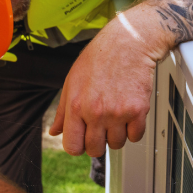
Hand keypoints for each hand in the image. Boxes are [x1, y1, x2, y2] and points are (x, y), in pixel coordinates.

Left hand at [51, 11, 170, 156]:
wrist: (128, 42)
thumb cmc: (99, 58)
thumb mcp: (72, 81)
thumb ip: (62, 111)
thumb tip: (54, 131)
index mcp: (76, 105)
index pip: (72, 146)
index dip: (78, 146)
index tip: (83, 140)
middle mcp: (96, 112)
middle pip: (95, 150)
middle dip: (98, 143)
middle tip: (102, 128)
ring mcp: (117, 112)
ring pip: (117, 144)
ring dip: (117, 135)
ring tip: (116, 116)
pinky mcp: (137, 110)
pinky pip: (135, 136)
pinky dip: (134, 130)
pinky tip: (129, 114)